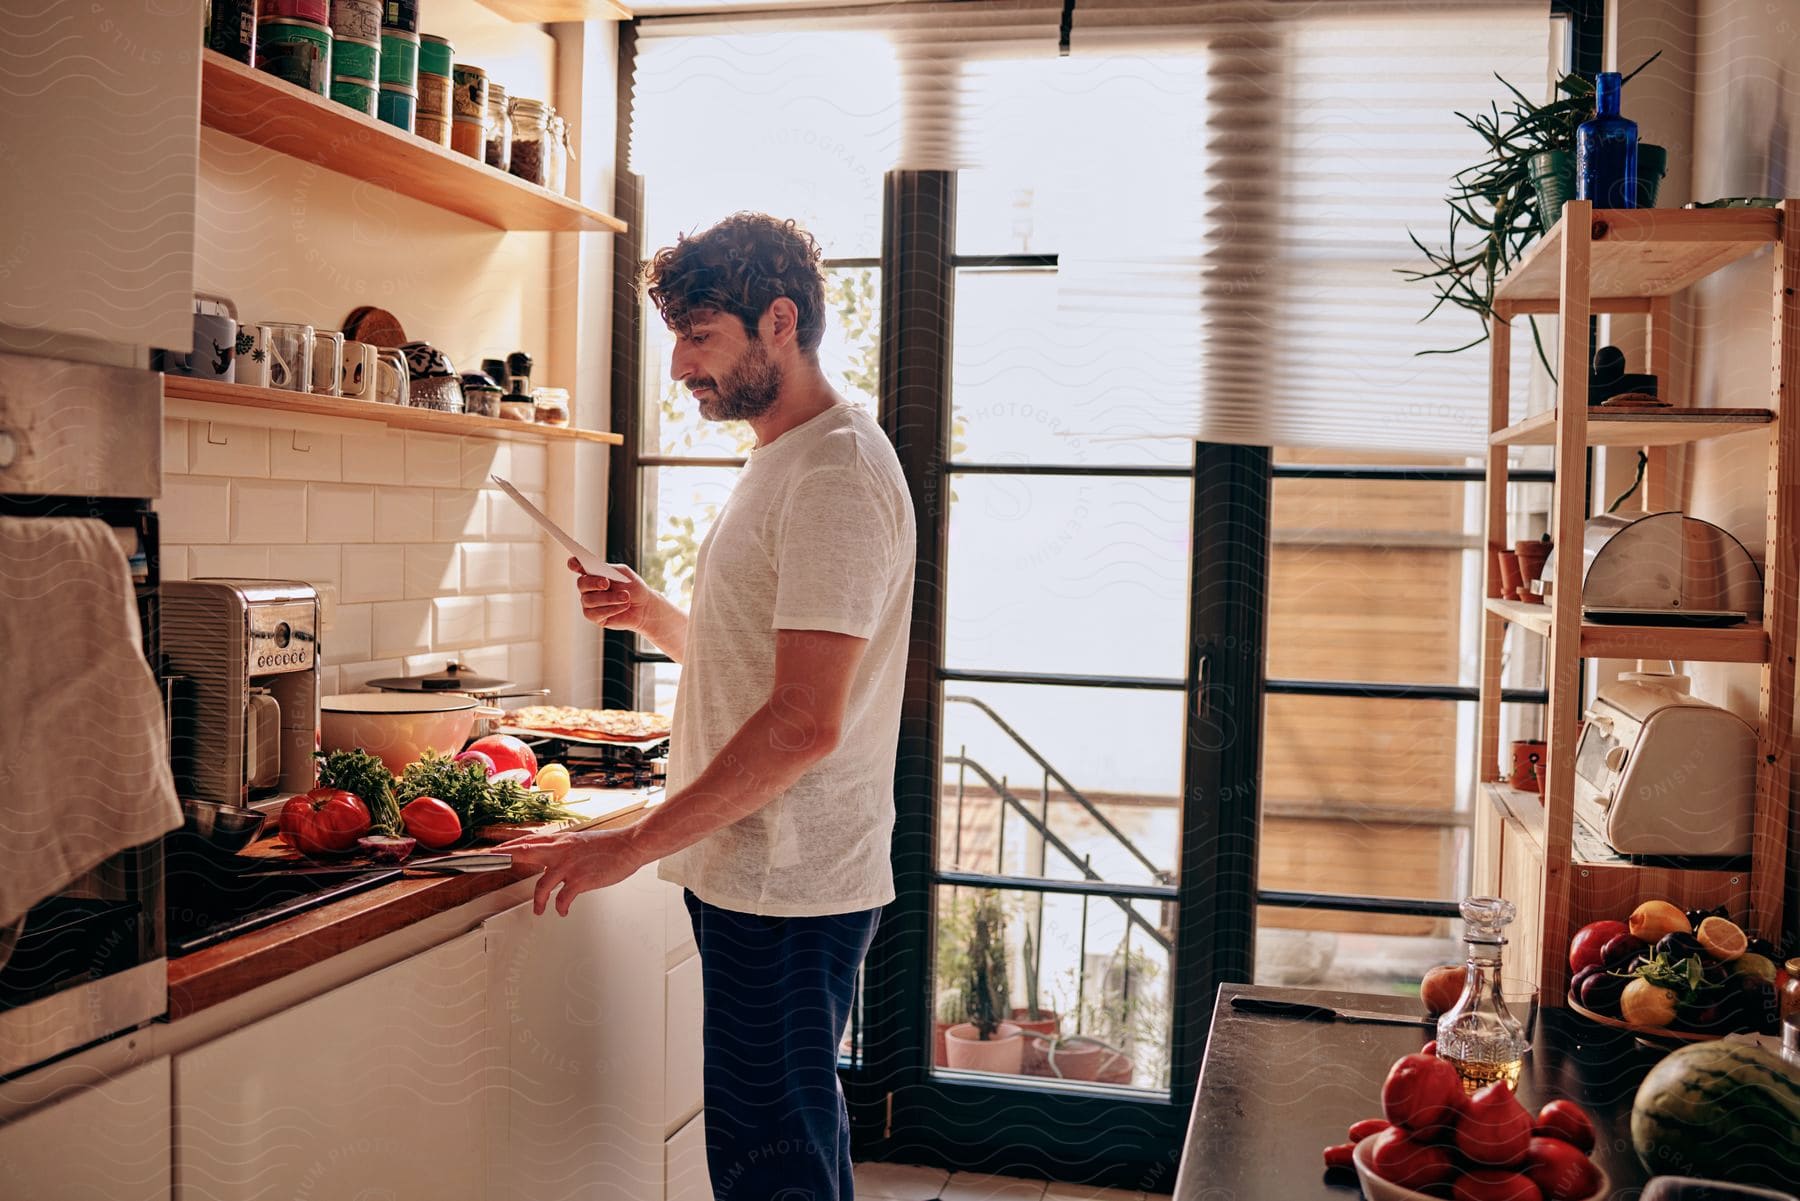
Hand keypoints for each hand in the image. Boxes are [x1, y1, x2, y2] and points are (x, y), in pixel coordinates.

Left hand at [500, 827, 645, 915]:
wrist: (629, 845)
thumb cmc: (609, 845)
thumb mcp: (581, 842)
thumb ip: (565, 850)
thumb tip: (553, 858)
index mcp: (560, 842)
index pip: (527, 842)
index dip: (507, 847)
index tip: (492, 851)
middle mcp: (560, 852)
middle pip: (524, 852)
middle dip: (503, 857)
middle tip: (486, 861)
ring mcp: (568, 866)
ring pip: (541, 887)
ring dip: (537, 902)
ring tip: (538, 910)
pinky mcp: (579, 881)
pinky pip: (562, 900)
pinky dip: (561, 908)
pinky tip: (563, 911)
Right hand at [569, 559, 656, 633]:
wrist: (644, 606)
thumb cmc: (633, 587)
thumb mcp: (624, 574)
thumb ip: (610, 571)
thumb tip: (600, 575)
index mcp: (592, 572)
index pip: (577, 566)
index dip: (574, 564)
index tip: (575, 564)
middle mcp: (587, 588)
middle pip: (581, 583)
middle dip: (593, 582)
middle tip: (607, 583)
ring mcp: (589, 603)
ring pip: (590, 600)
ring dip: (610, 598)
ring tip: (626, 597)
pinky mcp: (594, 617)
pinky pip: (596, 613)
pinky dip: (612, 609)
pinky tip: (624, 606)